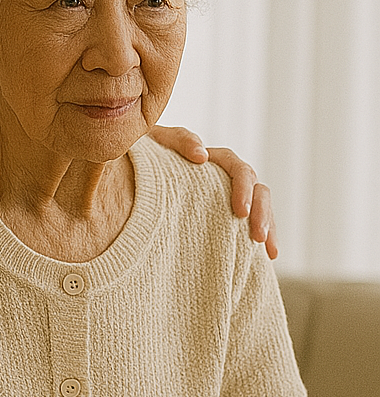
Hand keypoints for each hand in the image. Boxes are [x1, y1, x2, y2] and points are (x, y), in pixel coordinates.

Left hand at [148, 126, 277, 258]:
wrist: (127, 180)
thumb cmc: (141, 159)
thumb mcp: (156, 142)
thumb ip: (178, 140)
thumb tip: (202, 155)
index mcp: (211, 160)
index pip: (236, 167)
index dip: (243, 187)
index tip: (240, 212)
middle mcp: (224, 177)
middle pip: (256, 189)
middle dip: (260, 211)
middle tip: (256, 235)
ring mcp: (226, 198)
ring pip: (259, 206)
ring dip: (267, 225)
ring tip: (266, 248)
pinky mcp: (225, 218)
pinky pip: (251, 226)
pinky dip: (264, 238)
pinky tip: (269, 256)